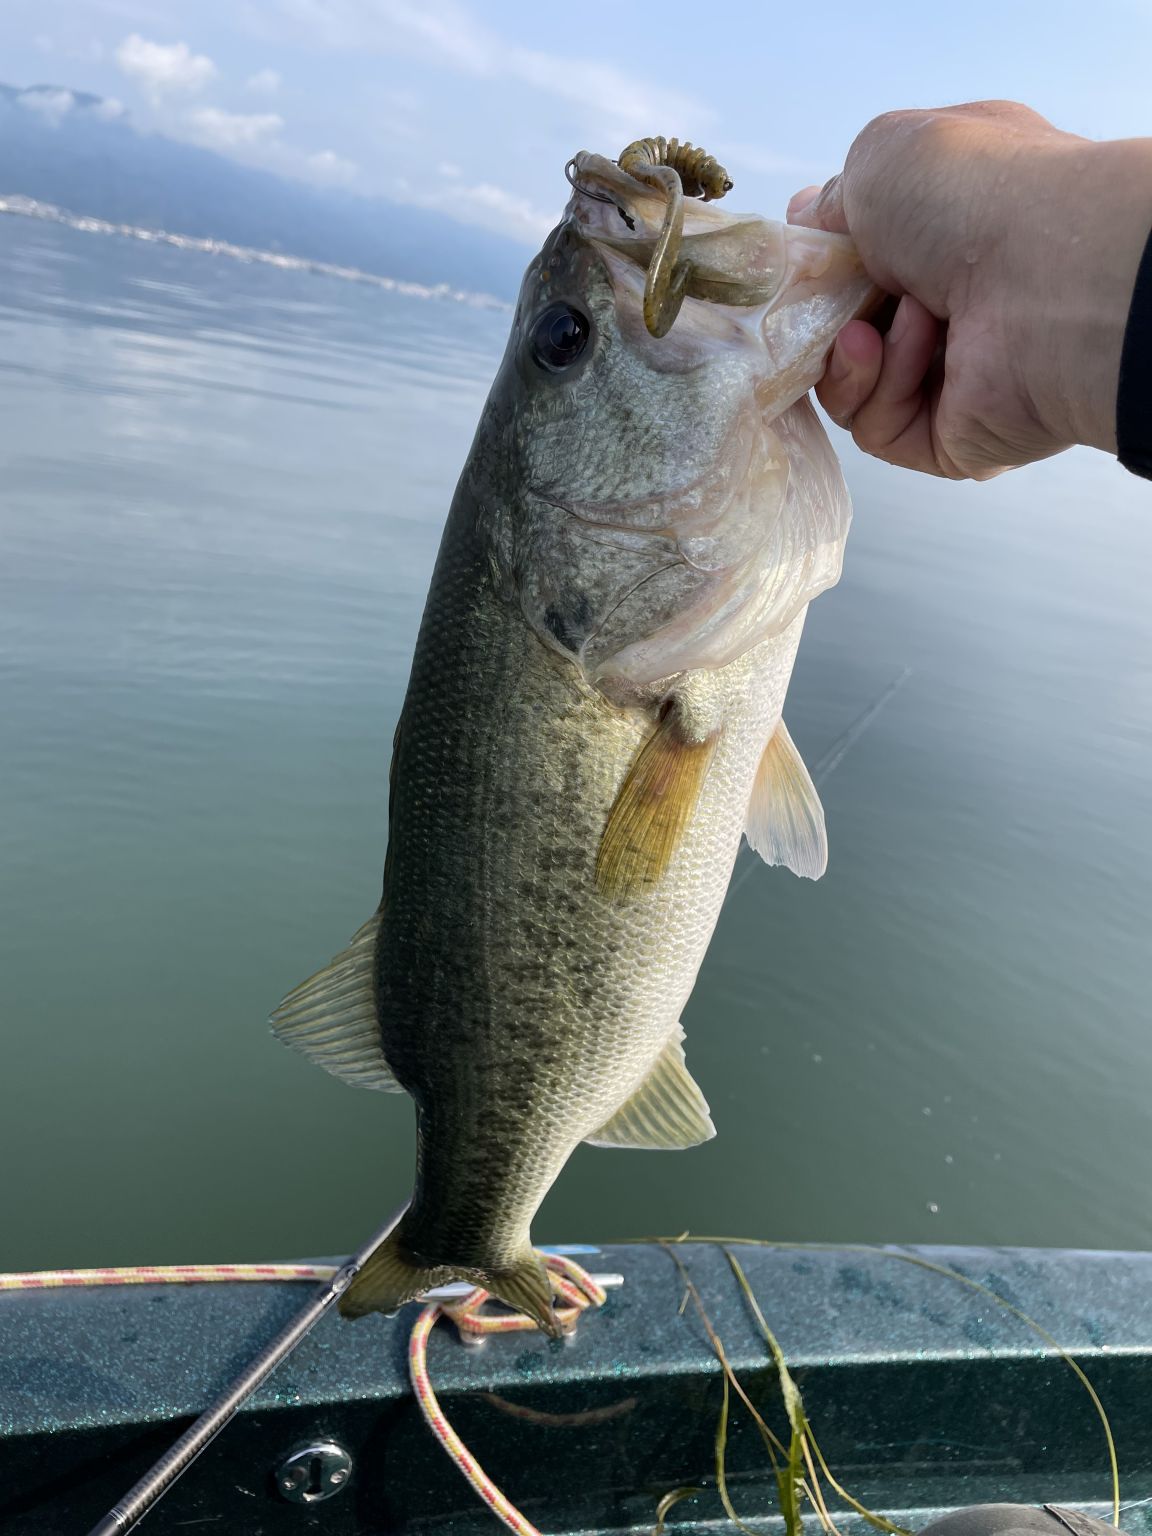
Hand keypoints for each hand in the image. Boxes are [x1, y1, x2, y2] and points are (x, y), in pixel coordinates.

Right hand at [788, 101, 1151, 477]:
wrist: (1046, 276)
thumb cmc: (977, 198)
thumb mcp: (883, 158)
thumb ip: (835, 195)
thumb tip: (810, 223)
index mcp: (958, 222)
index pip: (874, 253)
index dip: (828, 260)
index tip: (803, 260)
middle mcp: (963, 297)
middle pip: (854, 323)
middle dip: (827, 312)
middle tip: (824, 298)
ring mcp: (958, 372)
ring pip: (855, 382)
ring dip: (851, 351)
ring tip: (876, 325)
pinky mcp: (951, 436)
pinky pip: (878, 427)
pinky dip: (878, 388)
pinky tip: (911, 346)